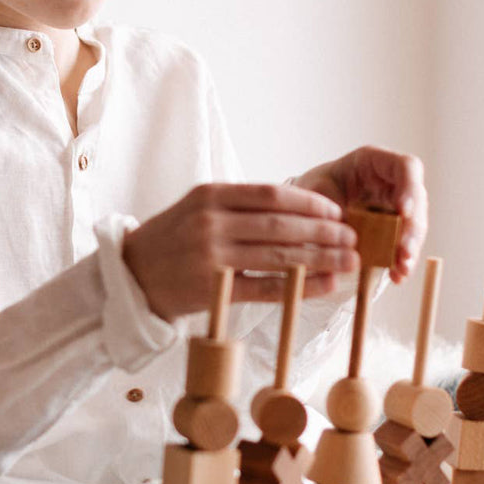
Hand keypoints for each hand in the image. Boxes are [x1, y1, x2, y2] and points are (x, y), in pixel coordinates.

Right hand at [121, 183, 359, 321]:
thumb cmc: (173, 240)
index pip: (271, 195)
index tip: (336, 212)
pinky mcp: (212, 287)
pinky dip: (300, 287)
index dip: (309, 204)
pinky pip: (267, 287)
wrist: (130, 276)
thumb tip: (299, 209)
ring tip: (350, 261)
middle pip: (281, 225)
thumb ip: (240, 206)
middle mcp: (210, 222)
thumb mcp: (198, 209)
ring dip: (321, 258)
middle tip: (352, 238)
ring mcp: (210, 256)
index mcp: (211, 195)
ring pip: (279, 256)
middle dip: (323, 232)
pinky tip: (325, 285)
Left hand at [293, 147, 426, 283]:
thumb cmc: (313, 190)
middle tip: (404, 251)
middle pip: (416, 201)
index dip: (409, 188)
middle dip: (412, 228)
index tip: (403, 210)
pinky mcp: (395, 230)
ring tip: (401, 269)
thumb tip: (338, 230)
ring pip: (415, 226)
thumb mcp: (314, 190)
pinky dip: (401, 262)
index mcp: (375, 162)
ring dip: (410, 249)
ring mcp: (397, 207)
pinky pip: (404, 246)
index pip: (406, 167)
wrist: (309, 207)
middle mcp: (393, 183)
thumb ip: (326, 205)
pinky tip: (397, 275)